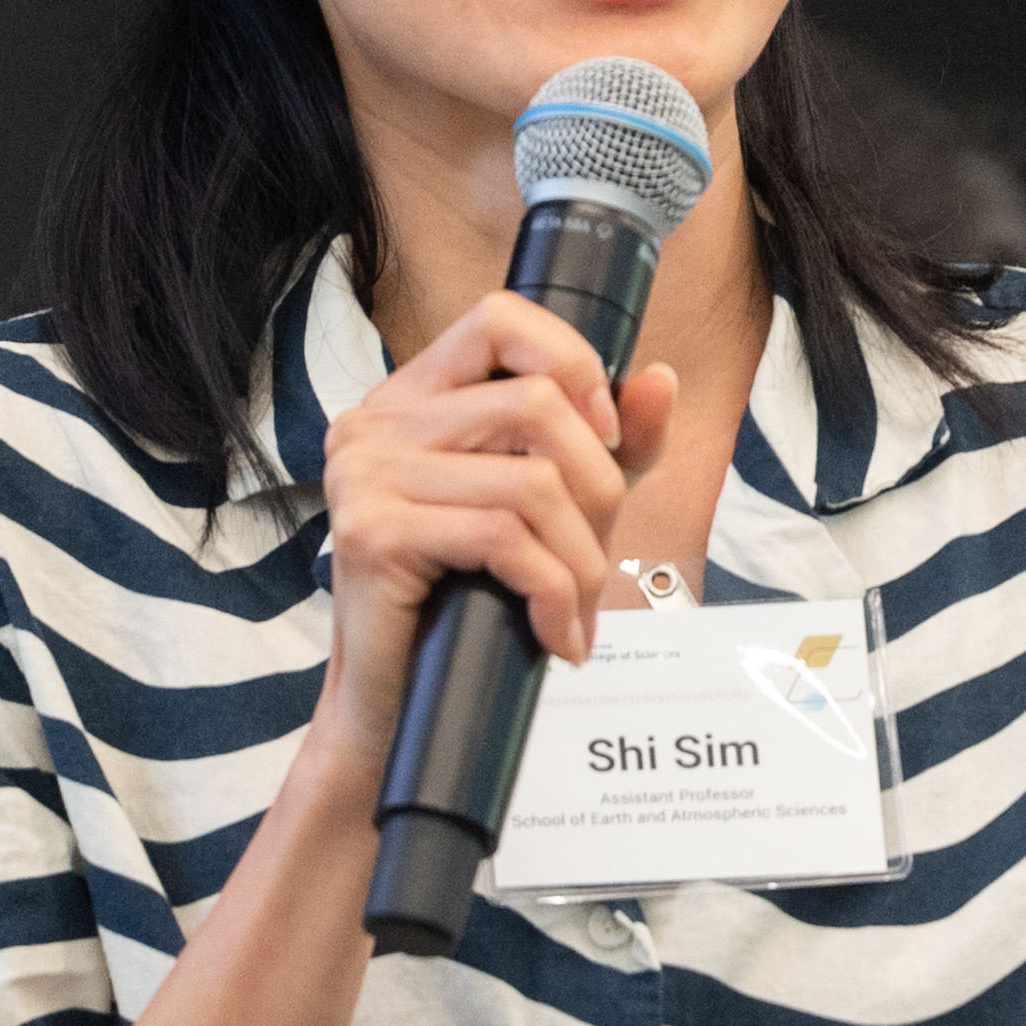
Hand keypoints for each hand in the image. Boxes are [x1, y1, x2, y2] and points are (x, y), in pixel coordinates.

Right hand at [308, 292, 677, 782]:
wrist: (401, 707)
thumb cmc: (474, 604)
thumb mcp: (558, 513)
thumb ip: (610, 446)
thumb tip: (660, 378)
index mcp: (414, 397)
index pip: (501, 317)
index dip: (572, 363)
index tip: (605, 437)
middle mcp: (376, 421)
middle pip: (536, 405)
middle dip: (597, 492)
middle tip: (593, 560)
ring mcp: (365, 473)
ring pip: (530, 481)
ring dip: (581, 561)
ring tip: (575, 612)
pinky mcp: (370, 533)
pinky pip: (503, 539)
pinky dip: (553, 593)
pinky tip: (556, 635)